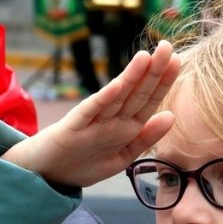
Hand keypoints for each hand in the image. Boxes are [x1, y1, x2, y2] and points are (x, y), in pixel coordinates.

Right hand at [2, 40, 177, 186]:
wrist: (44, 176)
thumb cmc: (81, 165)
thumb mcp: (121, 157)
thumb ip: (145, 138)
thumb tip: (170, 116)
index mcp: (125, 127)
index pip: (149, 101)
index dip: (163, 82)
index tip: (179, 60)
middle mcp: (111, 120)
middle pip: (136, 94)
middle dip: (153, 71)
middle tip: (169, 47)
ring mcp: (92, 122)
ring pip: (116, 97)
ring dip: (131, 78)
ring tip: (147, 57)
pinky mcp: (72, 128)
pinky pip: (90, 111)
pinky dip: (103, 99)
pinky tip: (117, 85)